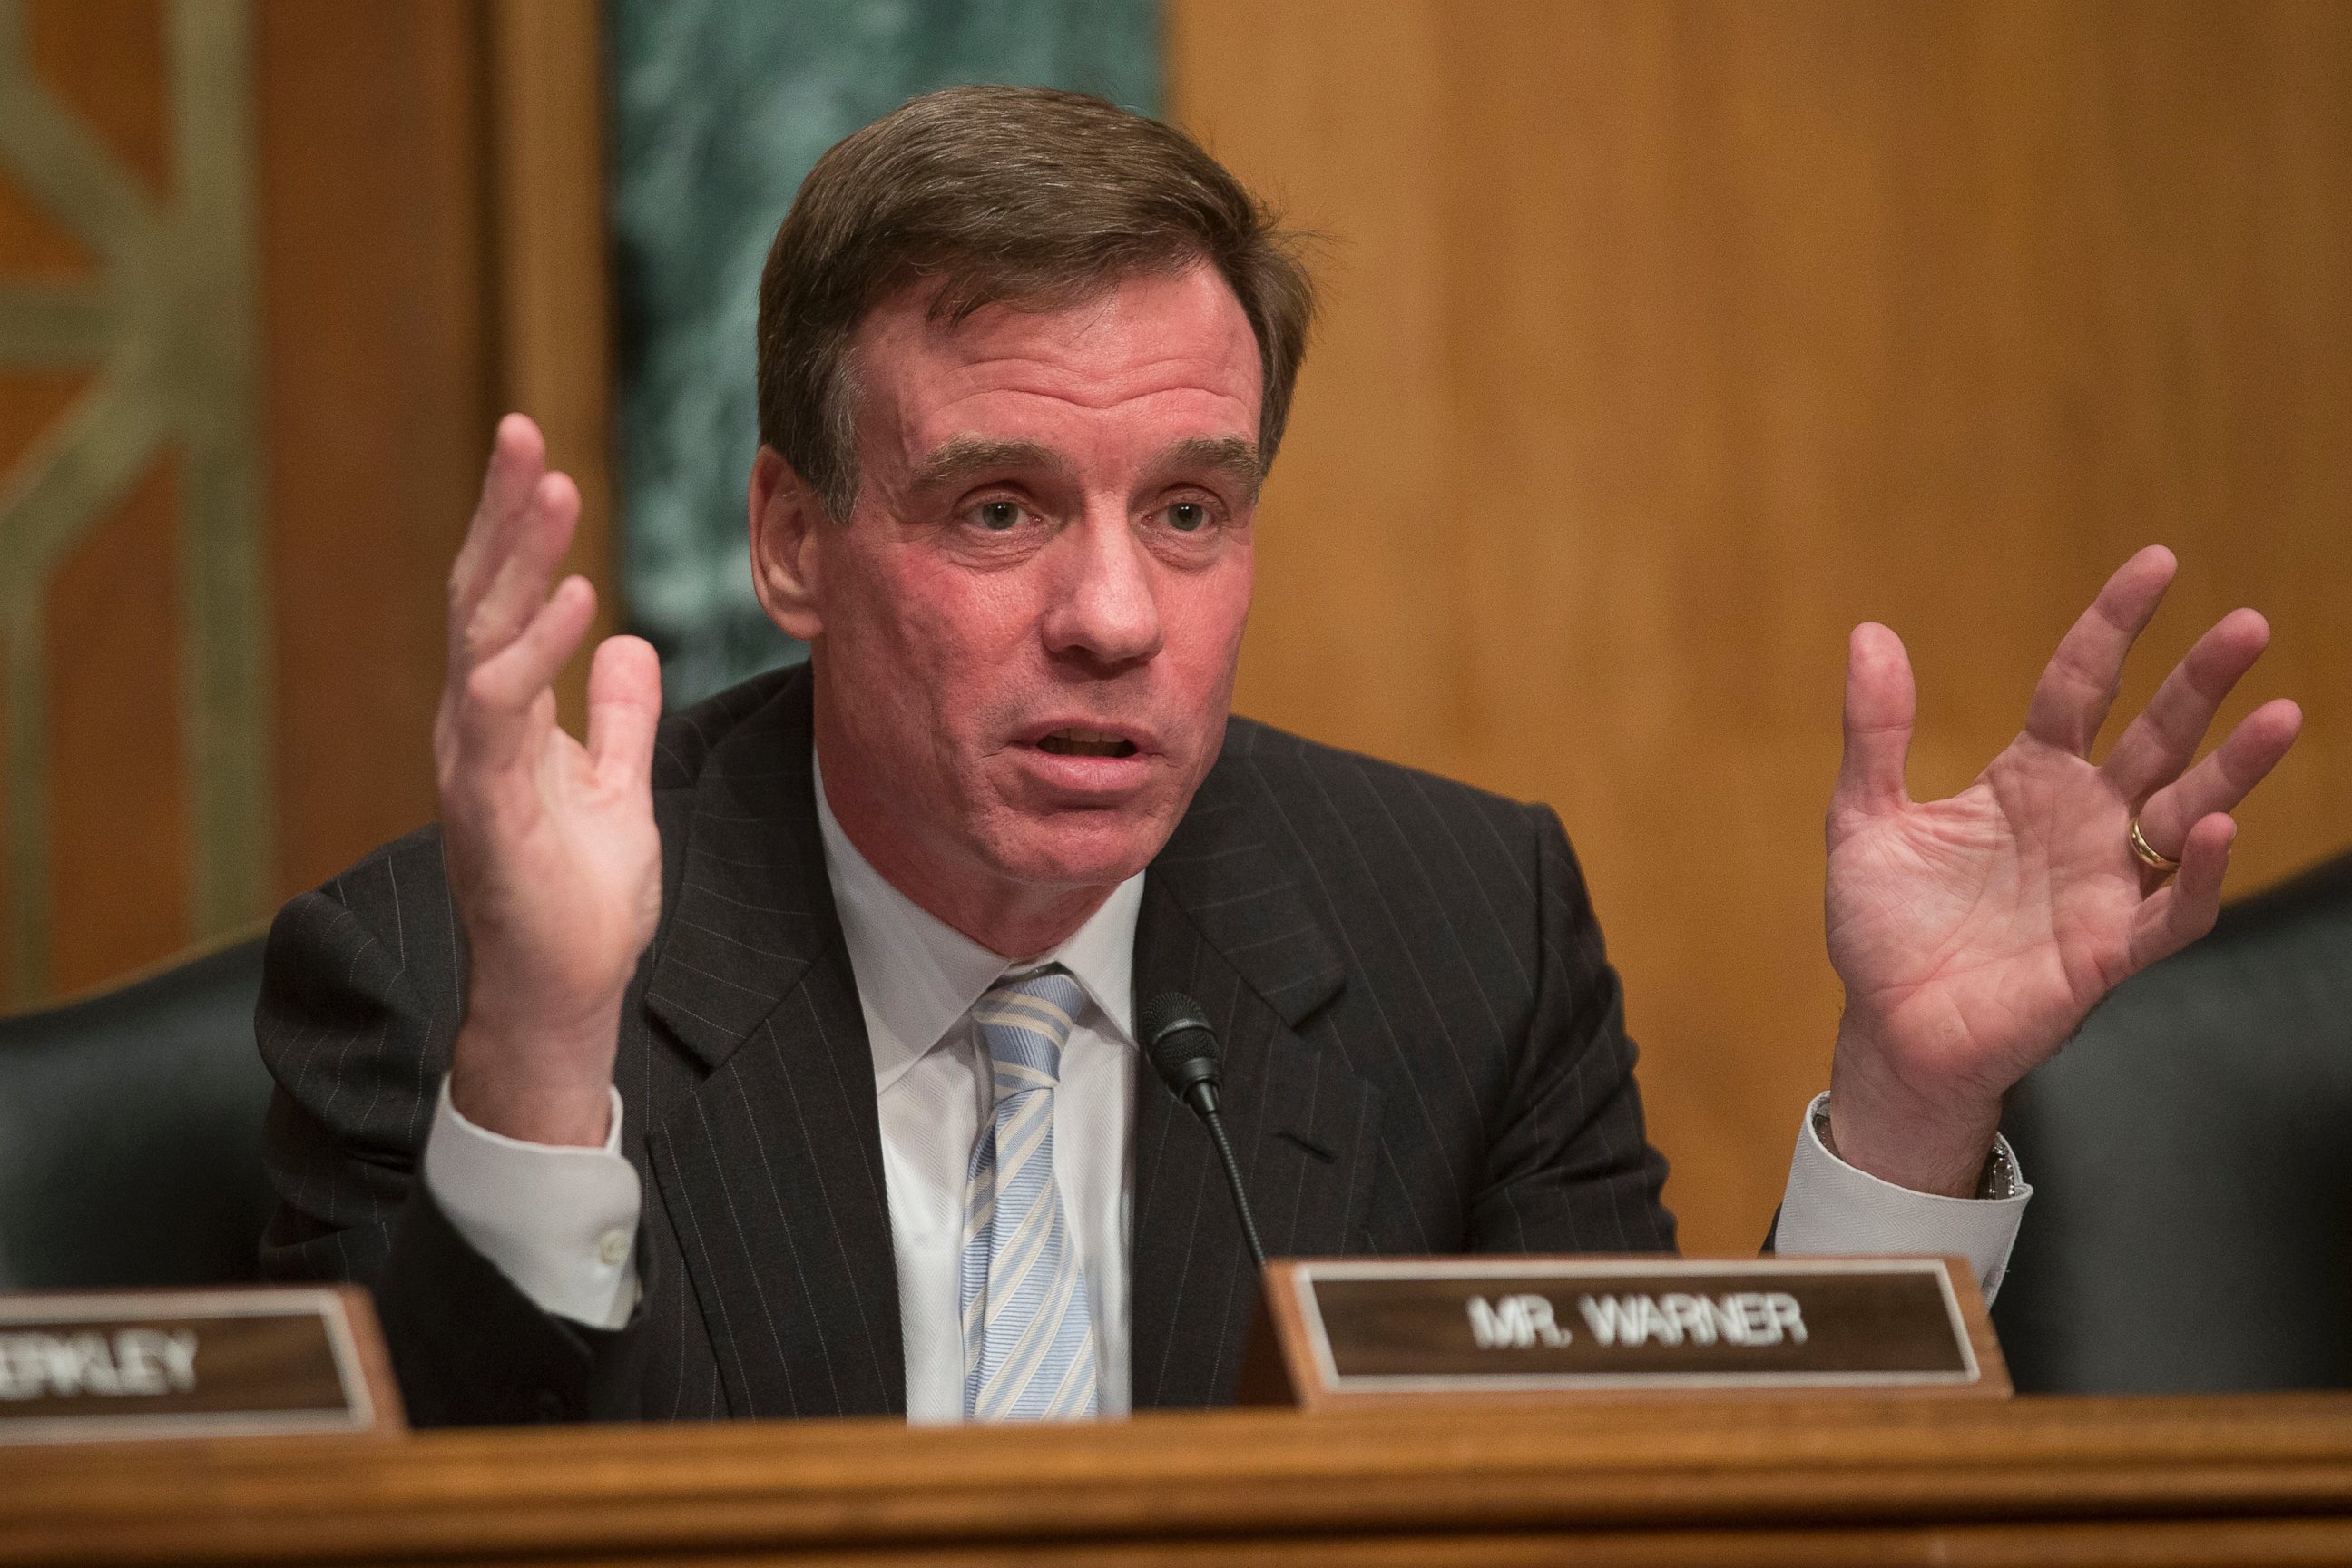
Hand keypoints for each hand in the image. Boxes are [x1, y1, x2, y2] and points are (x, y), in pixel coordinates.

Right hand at [436, 415, 662, 1146]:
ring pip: (481, 633)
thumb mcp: (618, 788)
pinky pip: (503, 709)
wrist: (562, 996)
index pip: (502, 602)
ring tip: (554, 487)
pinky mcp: (488, 805)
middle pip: (479, 596)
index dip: (517, 530)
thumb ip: (619, 717)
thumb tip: (633, 643)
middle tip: (520, 429)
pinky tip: (579, 598)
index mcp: (503, 717)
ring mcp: (474, 763)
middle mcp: (475, 727)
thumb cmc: (579, 902)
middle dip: (500, 512)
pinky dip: (536, 649)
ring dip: (517, 557)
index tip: (538, 456)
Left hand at [1823, 547, 2301, 1194]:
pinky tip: (2217, 828)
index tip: (2157, 563)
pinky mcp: (2108, 951)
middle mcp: (2079, 820)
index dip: (2115, 625)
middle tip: (2248, 624)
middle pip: (2154, 737)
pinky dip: (2200, 873)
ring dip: (2232, 770)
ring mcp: (2102, 883)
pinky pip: (2171, 909)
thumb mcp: (1864, 819)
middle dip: (2200, 683)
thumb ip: (1875, 732)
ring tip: (2279, 714)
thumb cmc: (1882, 928)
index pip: (2080, 685)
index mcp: (2026, 778)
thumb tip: (1871, 633)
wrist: (1888, 1030)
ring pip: (2186, 814)